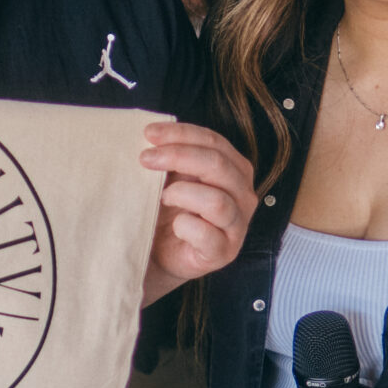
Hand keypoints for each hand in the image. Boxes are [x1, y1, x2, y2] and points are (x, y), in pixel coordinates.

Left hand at [139, 121, 251, 304]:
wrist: (160, 254)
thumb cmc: (168, 210)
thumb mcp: (171, 177)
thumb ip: (171, 156)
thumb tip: (151, 134)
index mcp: (234, 168)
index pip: (213, 141)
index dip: (181, 134)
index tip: (149, 133)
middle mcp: (243, 194)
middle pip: (217, 165)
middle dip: (177, 156)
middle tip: (145, 159)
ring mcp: (237, 225)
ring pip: (217, 201)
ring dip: (182, 194)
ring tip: (162, 198)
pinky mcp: (224, 252)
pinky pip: (206, 234)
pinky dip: (185, 226)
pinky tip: (174, 225)